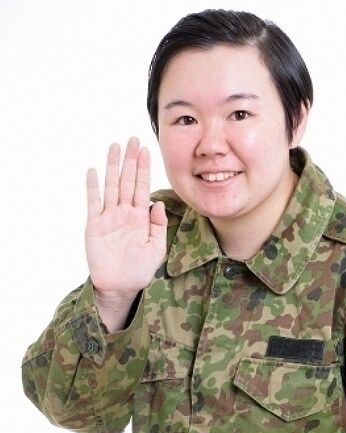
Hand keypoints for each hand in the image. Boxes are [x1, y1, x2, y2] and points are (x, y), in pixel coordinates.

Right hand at [85, 137, 166, 303]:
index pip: (142, 186)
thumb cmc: (140, 268)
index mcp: (141, 216)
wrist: (121, 285)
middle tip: (132, 139)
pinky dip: (93, 187)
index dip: (144, 168)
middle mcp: (125, 212)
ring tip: (114, 147)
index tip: (146, 150)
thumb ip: (158, 225)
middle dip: (130, 160)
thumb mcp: (156, 247)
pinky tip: (93, 171)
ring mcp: (109, 217)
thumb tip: (157, 202)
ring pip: (111, 186)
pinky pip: (93, 202)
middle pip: (127, 180)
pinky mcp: (94, 225)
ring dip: (112, 167)